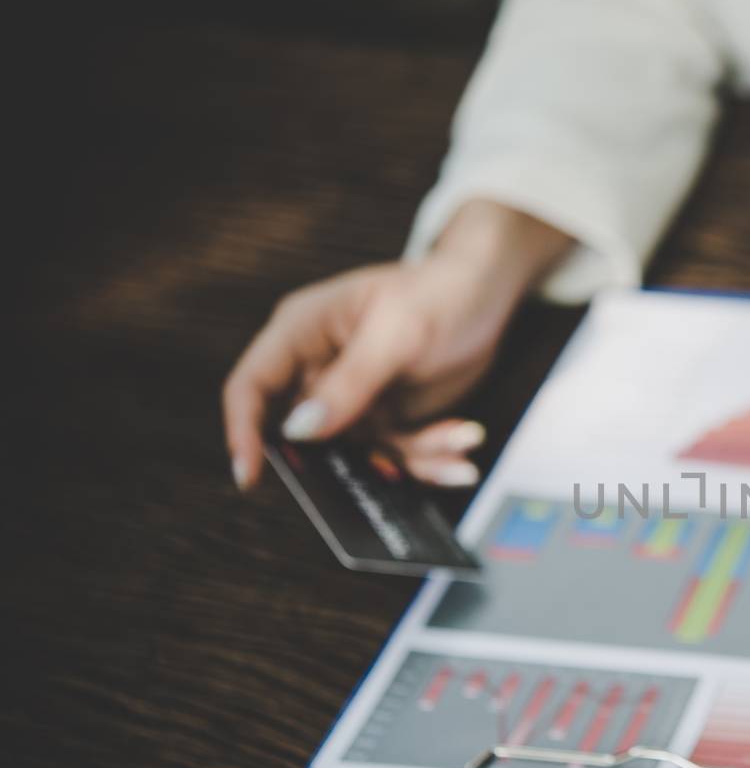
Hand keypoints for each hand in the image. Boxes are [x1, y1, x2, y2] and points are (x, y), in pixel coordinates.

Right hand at [222, 200, 571, 489]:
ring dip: (412, 457)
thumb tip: (301, 430)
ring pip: (362, 452)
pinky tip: (465, 439)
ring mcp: (355, 397)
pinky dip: (432, 454)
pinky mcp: (389, 415)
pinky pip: (398, 452)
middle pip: (307, 436)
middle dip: (348, 462)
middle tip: (385, 470)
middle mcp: (321, 370)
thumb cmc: (438, 293)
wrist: (488, 292)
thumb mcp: (396, 333)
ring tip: (460, 443)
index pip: (252, 385)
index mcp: (302, 333)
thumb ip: (350, 383)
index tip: (251, 475)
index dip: (243, 430)